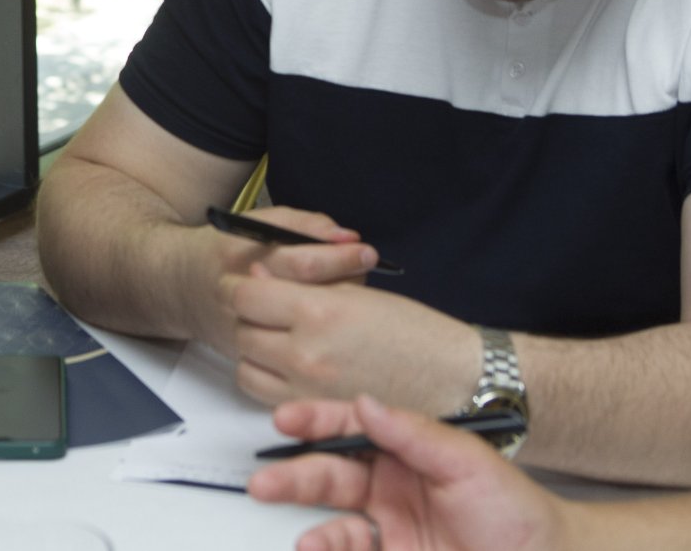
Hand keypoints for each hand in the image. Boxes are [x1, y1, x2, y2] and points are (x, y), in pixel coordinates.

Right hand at [185, 207, 380, 358]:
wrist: (178, 286)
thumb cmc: (224, 251)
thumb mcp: (259, 223)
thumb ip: (303, 226)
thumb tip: (347, 237)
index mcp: (241, 258)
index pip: (303, 262)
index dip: (341, 257)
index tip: (366, 251)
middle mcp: (241, 299)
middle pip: (308, 300)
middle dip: (346, 286)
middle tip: (363, 274)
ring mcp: (243, 333)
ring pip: (304, 331)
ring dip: (333, 313)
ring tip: (345, 294)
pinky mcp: (248, 357)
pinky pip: (293, 352)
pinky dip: (316, 337)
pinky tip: (324, 321)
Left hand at [225, 270, 473, 413]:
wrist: (449, 379)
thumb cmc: (413, 331)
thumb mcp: (354, 291)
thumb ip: (300, 283)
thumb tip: (256, 276)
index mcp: (317, 312)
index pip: (245, 295)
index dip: (241, 286)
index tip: (245, 284)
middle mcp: (305, 353)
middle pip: (240, 330)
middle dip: (247, 317)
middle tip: (266, 311)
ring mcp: (306, 389)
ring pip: (245, 366)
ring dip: (253, 351)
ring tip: (278, 340)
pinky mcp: (314, 414)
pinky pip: (264, 396)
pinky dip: (267, 380)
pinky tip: (289, 367)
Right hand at [248, 394, 567, 550]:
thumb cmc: (520, 514)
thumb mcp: (470, 462)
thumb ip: (415, 433)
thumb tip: (366, 403)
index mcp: (409, 451)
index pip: (352, 428)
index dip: (317, 421)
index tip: (286, 420)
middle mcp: (393, 486)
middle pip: (331, 474)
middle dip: (295, 474)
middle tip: (266, 481)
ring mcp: (391, 528)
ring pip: (332, 518)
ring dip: (305, 519)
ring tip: (297, 532)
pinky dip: (324, 548)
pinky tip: (312, 547)